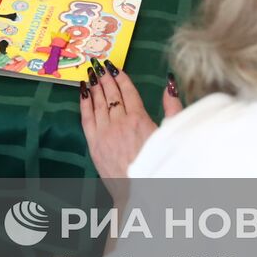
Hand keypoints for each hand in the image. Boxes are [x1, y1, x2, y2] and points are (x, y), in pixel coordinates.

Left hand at [80, 64, 182, 201]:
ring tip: (92, 73)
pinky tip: (83, 92)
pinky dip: (84, 103)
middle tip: (99, 63)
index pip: (128, 92)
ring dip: (95, 86)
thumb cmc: (159, 164)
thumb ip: (173, 107)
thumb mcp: (172, 134)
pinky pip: (86, 118)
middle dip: (106, 78)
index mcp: (139, 119)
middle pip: (111, 94)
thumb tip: (169, 84)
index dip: (121, 78)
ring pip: (98, 103)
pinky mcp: (94, 144)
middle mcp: (119, 122)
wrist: (141, 192)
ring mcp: (104, 133)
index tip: (115, 67)